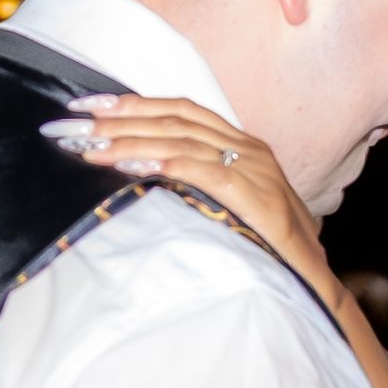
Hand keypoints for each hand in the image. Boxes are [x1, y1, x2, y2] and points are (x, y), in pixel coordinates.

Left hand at [41, 93, 330, 289]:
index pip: (179, 110)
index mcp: (242, 146)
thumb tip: (145, 181)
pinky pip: (206, 171)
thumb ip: (198, 189)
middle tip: (70, 125)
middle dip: (118, 119)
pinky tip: (135, 163)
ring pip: (183, 140)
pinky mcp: (257, 196)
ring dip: (130, 140)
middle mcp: (249, 148)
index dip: (133, 104)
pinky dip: (169, 163)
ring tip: (89, 147)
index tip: (87, 106)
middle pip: (173, 119)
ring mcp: (256, 169)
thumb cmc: (271, 252)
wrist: (316, 284)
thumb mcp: (232, 211)